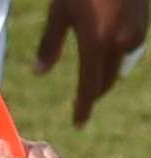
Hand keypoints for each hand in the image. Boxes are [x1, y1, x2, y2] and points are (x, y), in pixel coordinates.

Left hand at [35, 0, 147, 125]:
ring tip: (93, 82)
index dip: (83, 107)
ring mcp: (136, 33)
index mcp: (96, 44)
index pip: (88, 86)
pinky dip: (116, 58)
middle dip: (93, 93)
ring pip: (119, 66)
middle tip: (83, 104)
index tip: (78, 123)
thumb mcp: (59, 12)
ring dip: (106, 75)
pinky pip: (128, 50)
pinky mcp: (143, 24)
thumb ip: (50, 45)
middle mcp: (120, 43)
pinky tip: (107, 55)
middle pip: (106, 80)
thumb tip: (39, 73)